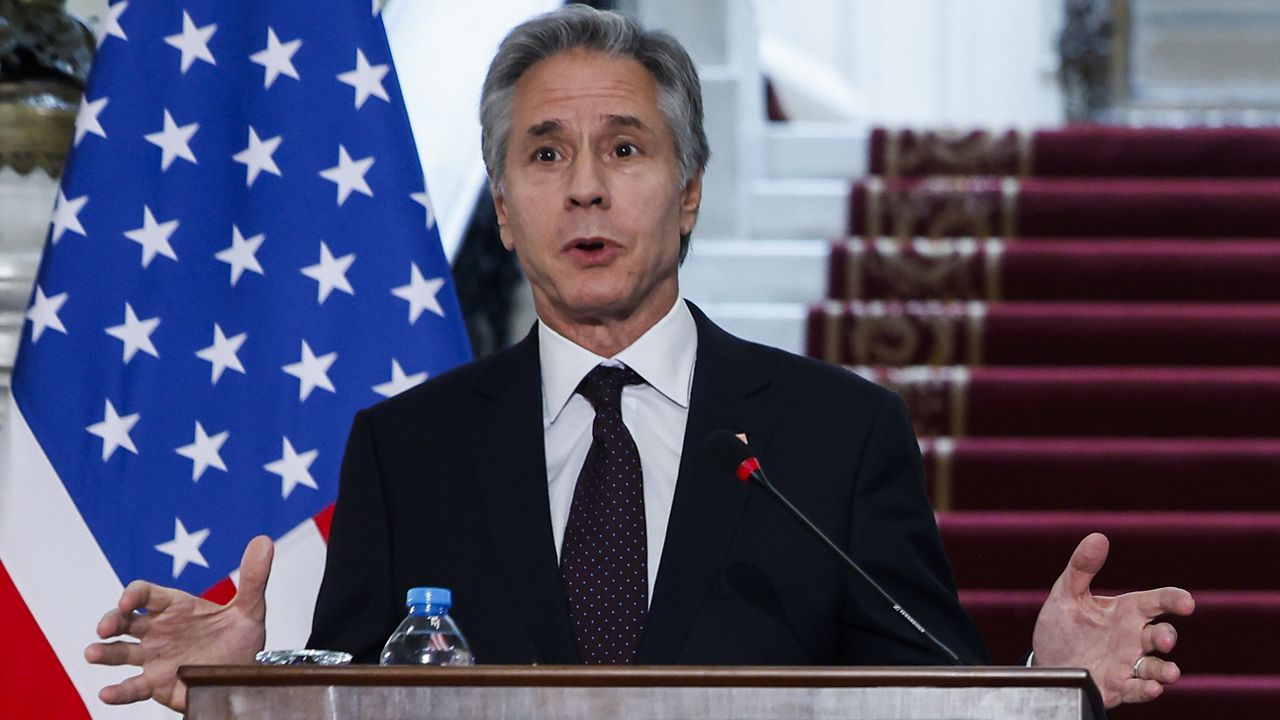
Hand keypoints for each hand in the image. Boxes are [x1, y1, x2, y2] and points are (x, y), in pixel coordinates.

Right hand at [84, 535, 273, 711]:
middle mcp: (158, 631)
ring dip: (104, 652)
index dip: (132, 595)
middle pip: (124, 620)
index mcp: (175, 608)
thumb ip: (253, 578)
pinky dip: (118, 691)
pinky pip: (133, 687)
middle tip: (105, 628)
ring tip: (93, 653)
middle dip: (111, 620)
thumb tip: (263, 542)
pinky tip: (107, 693)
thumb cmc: (240, 640)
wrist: (244, 676)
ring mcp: (154, 657)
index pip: (145, 594)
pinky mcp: (156, 683)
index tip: (128, 601)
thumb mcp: (249, 609)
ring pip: (121, 652)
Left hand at [1031, 532, 1194, 707]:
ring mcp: (1127, 664)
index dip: (1174, 600)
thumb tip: (1097, 537)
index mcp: (1125, 612)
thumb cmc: (1061, 628)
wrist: (1045, 665)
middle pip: (1162, 635)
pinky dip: (1147, 690)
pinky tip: (1152, 688)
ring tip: (1170, 672)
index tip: (1187, 602)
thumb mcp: (1067, 595)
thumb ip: (1081, 568)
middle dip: (1168, 637)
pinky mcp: (1117, 687)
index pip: (1157, 602)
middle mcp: (1132, 638)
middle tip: (1163, 638)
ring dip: (1166, 670)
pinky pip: (1138, 690)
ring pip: (1157, 667)